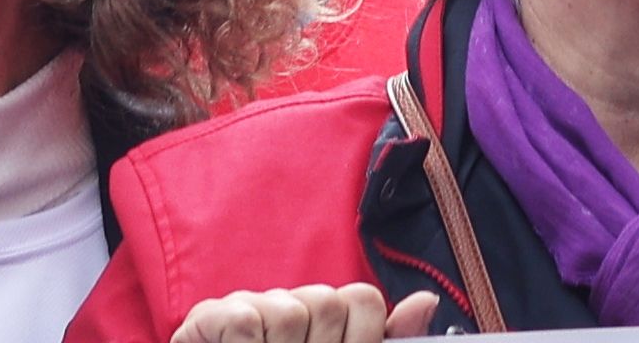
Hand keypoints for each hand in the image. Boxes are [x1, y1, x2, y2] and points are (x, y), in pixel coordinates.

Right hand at [167, 292, 440, 342]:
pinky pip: (248, 319)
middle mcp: (291, 304)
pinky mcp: (211, 315)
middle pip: (330, 303)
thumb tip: (427, 299)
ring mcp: (251, 305)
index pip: (364, 300)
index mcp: (325, 320)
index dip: (361, 338)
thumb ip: (383, 340)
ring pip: (292, 312)